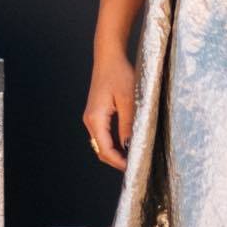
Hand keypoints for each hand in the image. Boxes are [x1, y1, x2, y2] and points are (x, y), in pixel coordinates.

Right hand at [85, 49, 135, 169]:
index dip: (119, 162)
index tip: (134, 168)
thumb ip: (129, 124)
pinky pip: (104, 135)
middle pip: (101, 150)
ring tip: (134, 158)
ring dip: (116, 153)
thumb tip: (130, 146)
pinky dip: (114, 144)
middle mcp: (90, 120)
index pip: (105, 149)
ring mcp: (92, 118)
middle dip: (117, 161)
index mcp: (95, 118)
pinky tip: (128, 145)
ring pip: (102, 144)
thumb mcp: (129, 99)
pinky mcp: (97, 114)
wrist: (109, 57)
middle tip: (137, 166)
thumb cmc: (119, 74)